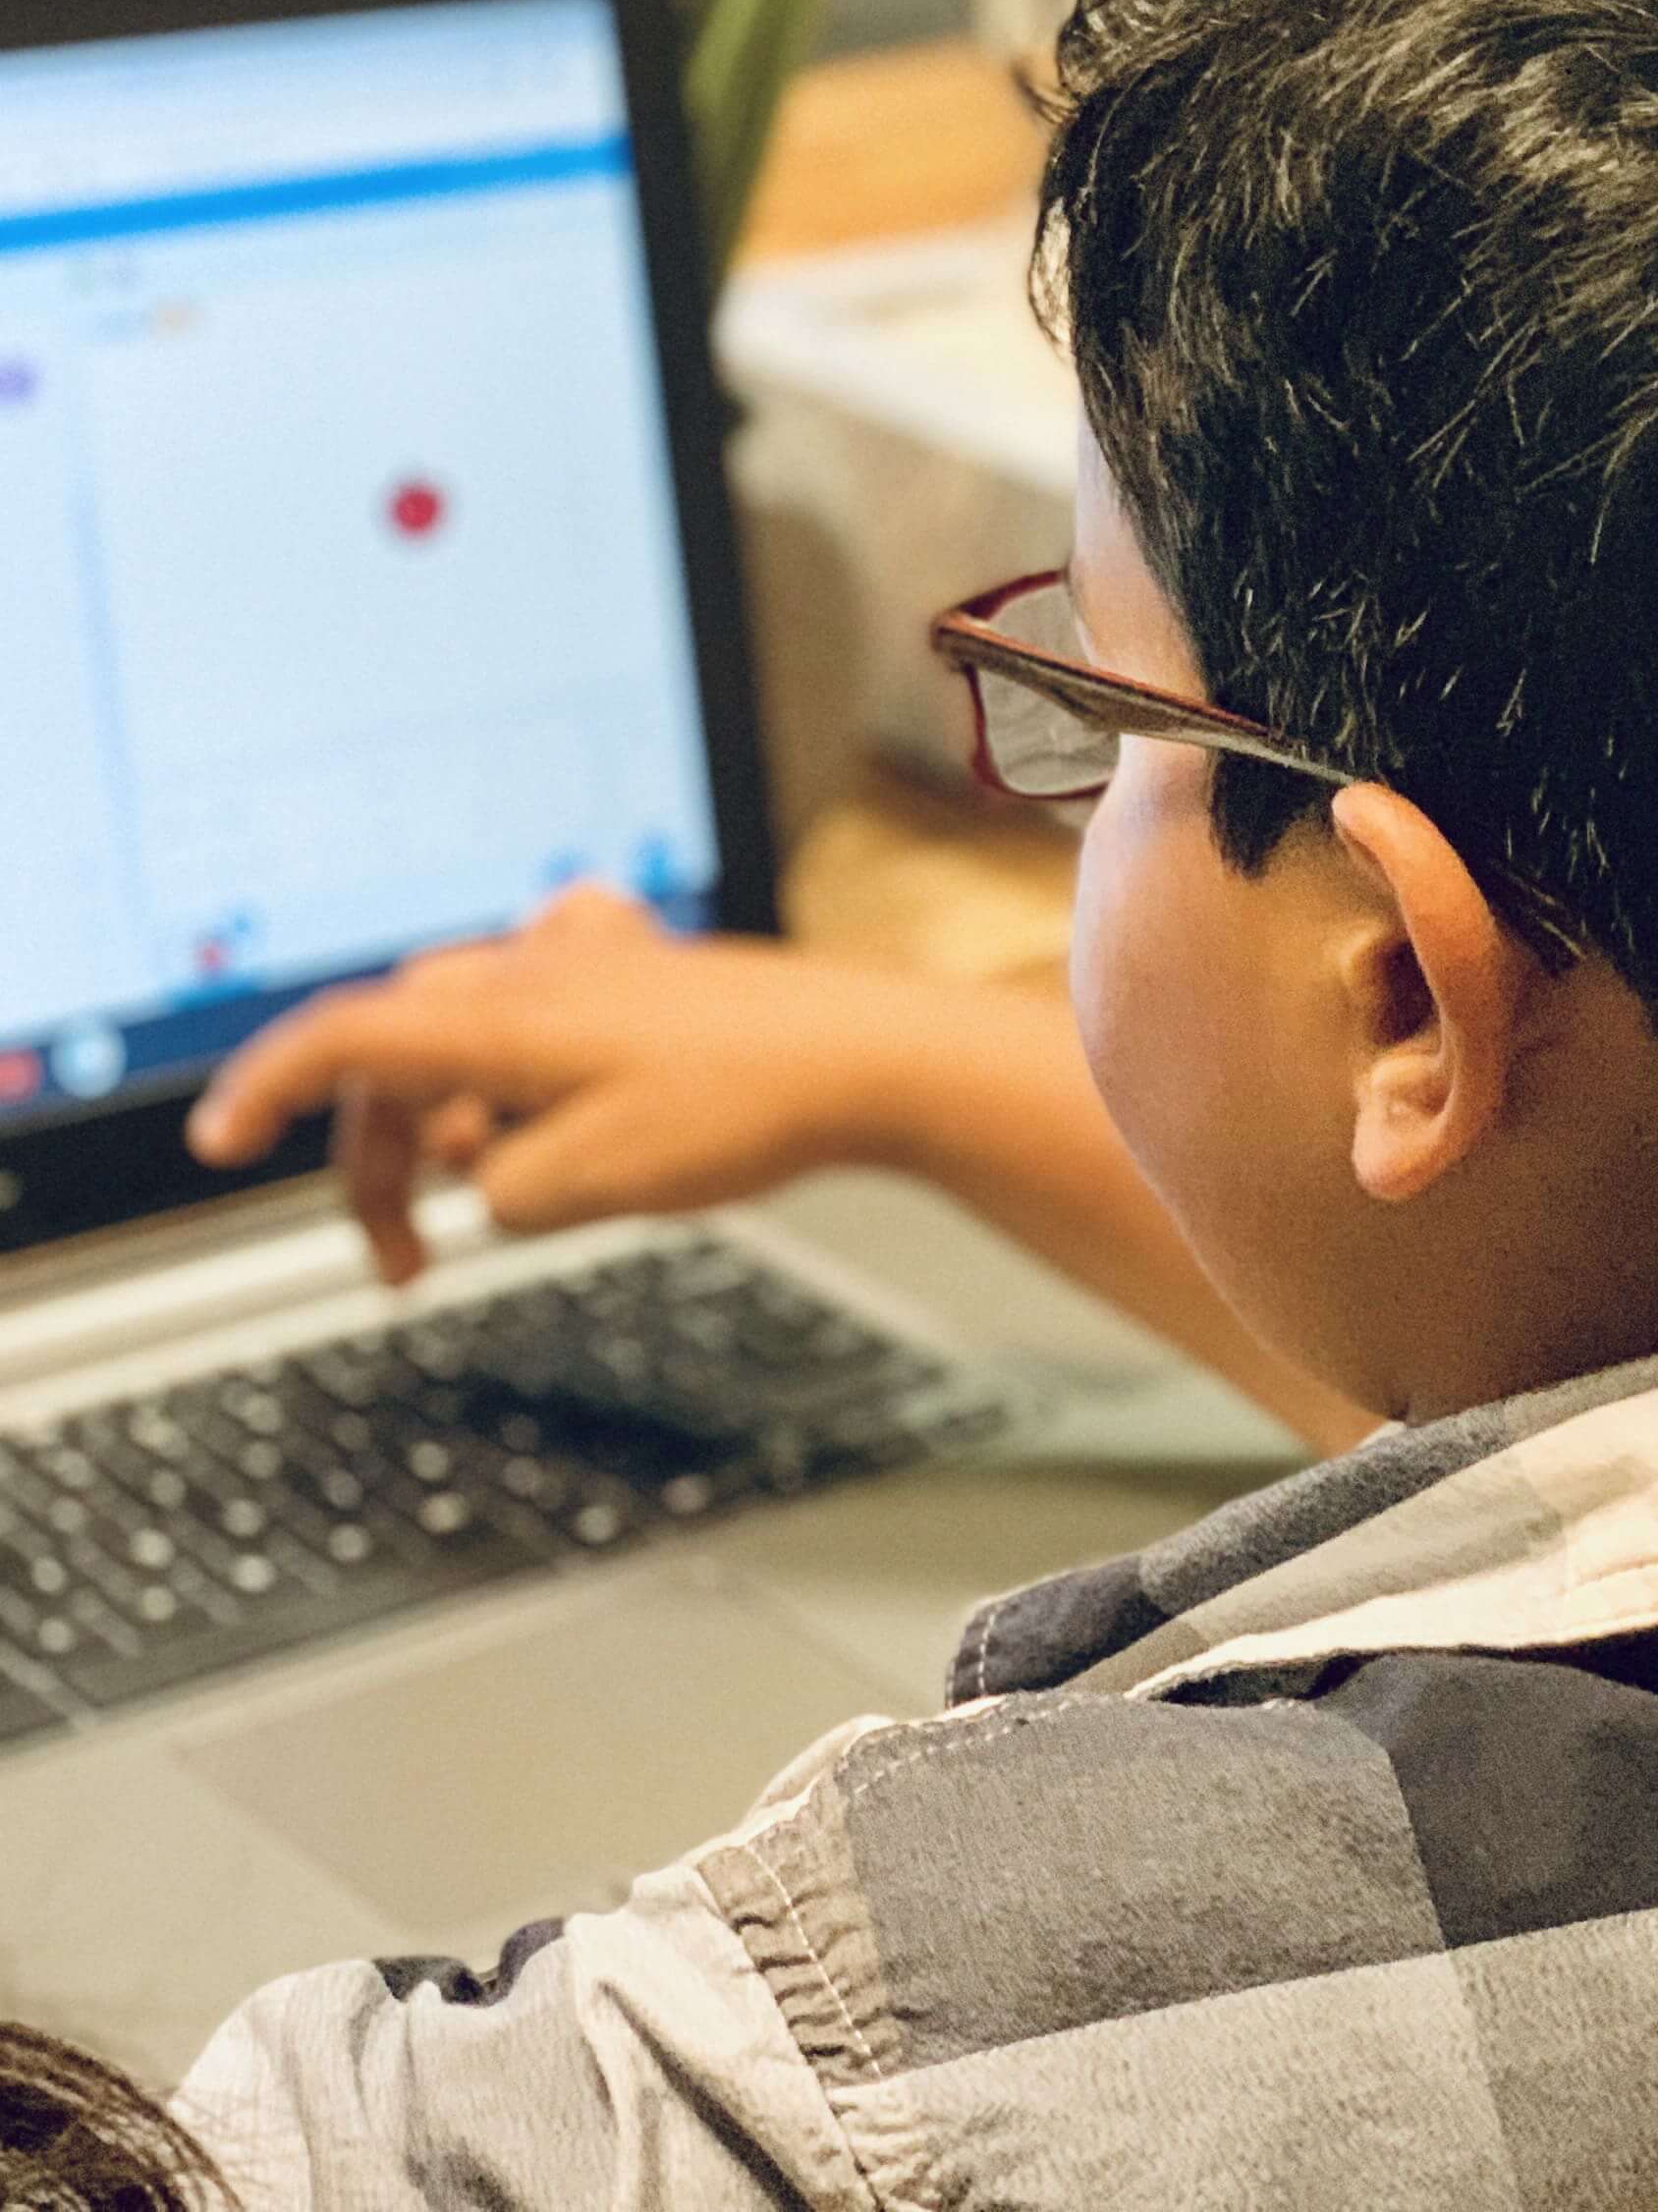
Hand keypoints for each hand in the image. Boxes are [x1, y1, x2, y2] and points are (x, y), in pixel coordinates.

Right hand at [185, 886, 929, 1287]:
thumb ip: (499, 1191)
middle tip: (408, 1259)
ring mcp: (594, 960)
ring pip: (470, 1031)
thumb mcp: (585, 1186)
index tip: (219, 1140)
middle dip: (388, 1157)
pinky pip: (548, 999)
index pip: (342, 1039)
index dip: (265, 1089)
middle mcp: (534, 969)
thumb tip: (488, 1181)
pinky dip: (531, 1062)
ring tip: (536, 1183)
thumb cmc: (748, 1110)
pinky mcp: (648, 971)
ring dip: (468, 1117)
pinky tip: (571, 1099)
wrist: (876, 1058)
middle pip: (400, 1052)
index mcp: (498, 1017)